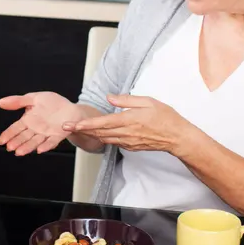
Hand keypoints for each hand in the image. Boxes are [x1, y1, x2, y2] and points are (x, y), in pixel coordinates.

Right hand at [0, 92, 83, 155]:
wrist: (71, 108)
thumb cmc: (53, 103)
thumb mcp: (33, 98)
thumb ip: (18, 101)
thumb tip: (0, 102)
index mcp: (28, 120)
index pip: (15, 128)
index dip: (8, 134)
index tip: (1, 141)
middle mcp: (35, 129)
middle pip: (24, 137)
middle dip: (17, 142)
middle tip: (10, 148)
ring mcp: (46, 134)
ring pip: (35, 141)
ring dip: (27, 147)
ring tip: (20, 152)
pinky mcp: (57, 135)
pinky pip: (51, 141)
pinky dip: (46, 146)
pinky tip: (40, 150)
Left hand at [63, 94, 192, 155]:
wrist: (178, 137)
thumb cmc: (165, 117)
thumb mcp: (148, 101)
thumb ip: (127, 100)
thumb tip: (110, 98)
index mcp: (129, 120)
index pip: (102, 123)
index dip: (86, 124)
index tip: (73, 124)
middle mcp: (126, 133)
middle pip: (99, 132)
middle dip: (81, 130)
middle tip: (66, 127)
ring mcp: (128, 142)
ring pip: (104, 138)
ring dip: (90, 134)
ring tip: (76, 129)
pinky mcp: (131, 147)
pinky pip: (113, 142)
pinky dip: (103, 138)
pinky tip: (97, 134)